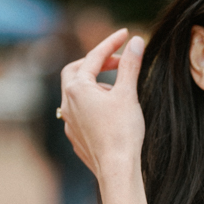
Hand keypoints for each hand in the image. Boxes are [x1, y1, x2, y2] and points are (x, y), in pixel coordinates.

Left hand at [59, 27, 152, 203]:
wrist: (116, 169)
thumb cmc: (122, 131)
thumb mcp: (128, 94)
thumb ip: (130, 65)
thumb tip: (136, 41)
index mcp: (78, 88)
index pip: (94, 57)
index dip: (111, 44)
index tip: (126, 35)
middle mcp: (67, 103)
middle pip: (76, 71)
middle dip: (95, 63)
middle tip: (116, 62)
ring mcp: (69, 121)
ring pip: (77, 94)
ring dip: (95, 86)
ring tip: (118, 91)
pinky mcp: (75, 137)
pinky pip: (80, 113)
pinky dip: (93, 105)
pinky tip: (109, 113)